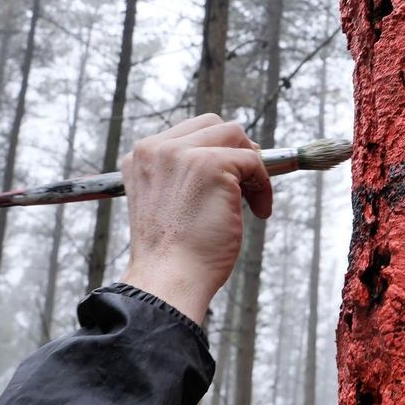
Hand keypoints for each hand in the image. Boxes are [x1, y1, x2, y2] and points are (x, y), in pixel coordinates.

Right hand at [118, 114, 272, 324]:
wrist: (169, 280)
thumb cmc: (173, 255)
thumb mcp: (167, 203)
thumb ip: (183, 176)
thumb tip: (230, 160)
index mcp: (141, 157)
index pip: (188, 132)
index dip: (215, 150)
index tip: (231, 176)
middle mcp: (156, 149)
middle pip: (212, 124)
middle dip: (236, 148)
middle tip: (248, 180)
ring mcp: (182, 154)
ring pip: (234, 135)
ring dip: (251, 165)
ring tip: (253, 200)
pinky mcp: (211, 165)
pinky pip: (253, 161)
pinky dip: (263, 186)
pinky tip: (260, 211)